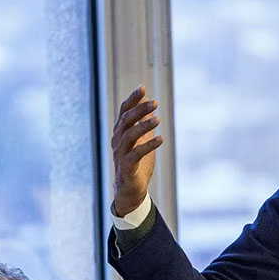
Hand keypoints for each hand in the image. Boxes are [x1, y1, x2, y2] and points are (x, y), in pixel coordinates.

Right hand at [110, 85, 163, 216]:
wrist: (131, 191)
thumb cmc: (136, 165)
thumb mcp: (140, 142)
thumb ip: (142, 126)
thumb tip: (149, 108)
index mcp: (120, 133)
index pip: (124, 112)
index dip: (132, 100)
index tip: (143, 87)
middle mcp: (117, 141)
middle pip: (125, 121)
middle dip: (139, 110)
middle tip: (155, 102)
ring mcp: (120, 154)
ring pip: (129, 135)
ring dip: (143, 126)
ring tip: (157, 119)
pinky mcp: (126, 167)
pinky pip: (136, 154)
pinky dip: (148, 145)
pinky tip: (160, 138)